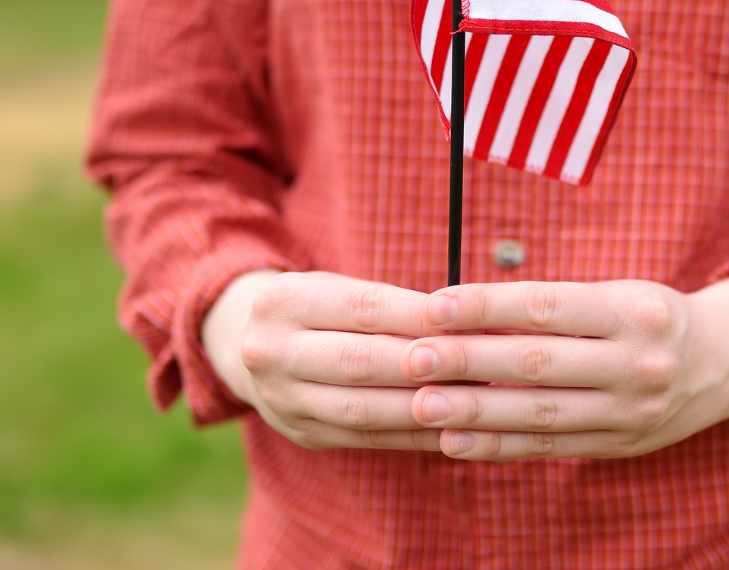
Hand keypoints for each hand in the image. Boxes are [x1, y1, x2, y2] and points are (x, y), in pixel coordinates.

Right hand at [202, 271, 448, 451]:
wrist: (250, 347)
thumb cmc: (319, 309)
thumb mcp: (337, 289)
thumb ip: (388, 304)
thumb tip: (461, 321)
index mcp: (282, 301)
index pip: (361, 307)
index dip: (415, 315)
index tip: (464, 319)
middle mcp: (271, 351)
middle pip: (360, 361)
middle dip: (423, 365)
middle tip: (478, 364)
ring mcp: (281, 399)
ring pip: (363, 409)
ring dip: (423, 407)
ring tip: (471, 399)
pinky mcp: (301, 433)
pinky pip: (366, 439)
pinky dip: (412, 434)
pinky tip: (450, 428)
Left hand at [399, 273, 728, 460]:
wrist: (723, 362)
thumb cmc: (645, 316)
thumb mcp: (614, 295)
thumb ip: (551, 307)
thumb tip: (462, 312)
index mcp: (633, 310)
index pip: (548, 306)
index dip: (489, 306)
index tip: (435, 304)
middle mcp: (638, 362)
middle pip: (539, 363)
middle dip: (469, 361)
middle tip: (412, 357)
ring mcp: (632, 410)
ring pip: (540, 413)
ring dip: (474, 412)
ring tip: (421, 404)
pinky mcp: (621, 445)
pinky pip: (550, 447)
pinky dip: (499, 446)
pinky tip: (456, 443)